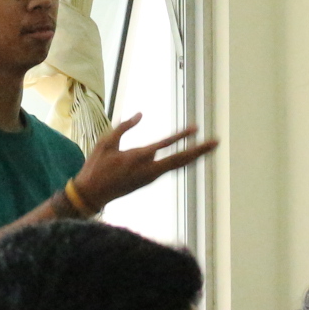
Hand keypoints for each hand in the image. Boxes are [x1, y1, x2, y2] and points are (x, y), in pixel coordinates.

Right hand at [72, 115, 219, 210]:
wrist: (91, 195)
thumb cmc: (96, 166)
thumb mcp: (105, 142)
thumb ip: (124, 127)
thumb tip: (140, 114)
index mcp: (137, 158)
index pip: (165, 146)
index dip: (182, 137)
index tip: (196, 128)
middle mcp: (148, 170)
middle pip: (180, 160)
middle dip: (199, 151)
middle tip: (216, 142)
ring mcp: (150, 177)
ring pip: (177, 166)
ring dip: (194, 156)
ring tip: (208, 148)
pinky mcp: (149, 181)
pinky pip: (169, 169)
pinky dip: (182, 162)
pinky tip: (190, 156)